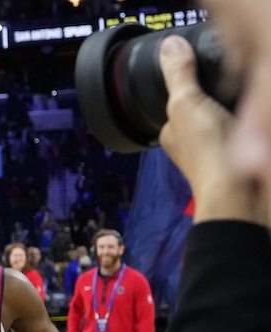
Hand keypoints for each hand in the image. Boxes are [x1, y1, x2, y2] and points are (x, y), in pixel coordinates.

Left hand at [159, 35, 257, 223]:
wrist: (241, 193)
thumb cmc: (208, 156)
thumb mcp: (186, 104)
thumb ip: (179, 76)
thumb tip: (170, 46)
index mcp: (174, 133)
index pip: (181, 101)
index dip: (193, 84)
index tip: (206, 67)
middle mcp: (193, 144)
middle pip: (207, 109)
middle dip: (219, 96)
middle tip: (235, 82)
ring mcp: (219, 151)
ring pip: (228, 120)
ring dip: (237, 110)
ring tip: (245, 102)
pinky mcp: (242, 158)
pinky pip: (245, 133)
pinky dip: (249, 124)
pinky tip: (254, 120)